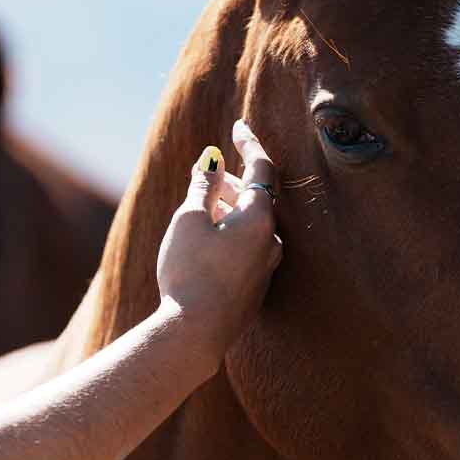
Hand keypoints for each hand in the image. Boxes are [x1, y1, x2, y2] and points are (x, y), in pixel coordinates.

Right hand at [156, 120, 282, 354]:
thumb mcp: (188, 220)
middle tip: (207, 175)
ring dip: (229, 210)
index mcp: (260, 218)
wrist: (195, 333)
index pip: (262, 169)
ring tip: (201, 209)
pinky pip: (247, 249)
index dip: (250, 144)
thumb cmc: (189, 272)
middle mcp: (271, 241)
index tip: (239, 126)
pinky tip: (207, 243)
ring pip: (251, 226)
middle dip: (231, 184)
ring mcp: (265, 267)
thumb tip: (212, 163)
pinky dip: (230, 234)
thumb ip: (203, 187)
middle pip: (257, 199)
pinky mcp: (254, 288)